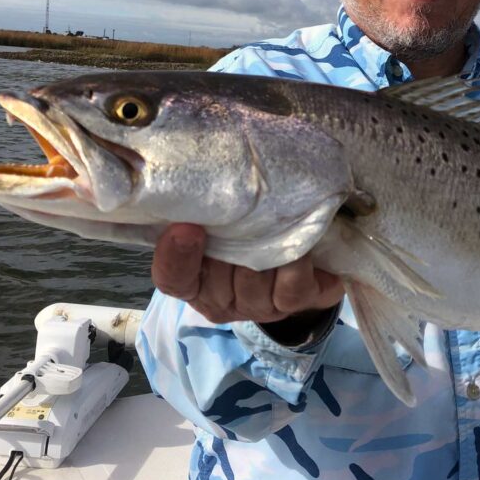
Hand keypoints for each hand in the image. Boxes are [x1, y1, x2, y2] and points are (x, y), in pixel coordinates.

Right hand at [151, 223, 344, 324]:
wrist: (307, 253)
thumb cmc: (251, 225)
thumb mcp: (219, 215)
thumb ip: (200, 206)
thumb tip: (181, 173)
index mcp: (193, 279)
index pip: (172, 278)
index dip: (175, 256)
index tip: (185, 226)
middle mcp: (220, 299)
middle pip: (215, 276)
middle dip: (227, 240)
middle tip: (241, 207)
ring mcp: (256, 306)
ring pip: (253, 279)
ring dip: (263, 247)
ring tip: (272, 218)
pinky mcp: (292, 303)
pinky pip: (290, 286)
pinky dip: (295, 262)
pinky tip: (300, 242)